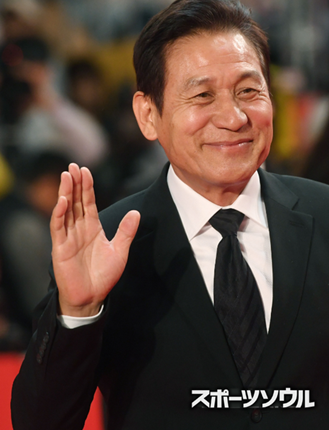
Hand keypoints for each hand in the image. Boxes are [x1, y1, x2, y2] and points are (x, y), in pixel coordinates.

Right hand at [50, 164, 139, 316]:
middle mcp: (79, 229)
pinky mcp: (60, 248)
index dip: (87, 186)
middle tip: (73, 166)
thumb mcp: (120, 250)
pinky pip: (58, 228)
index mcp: (93, 227)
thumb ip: (126, 231)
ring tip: (66, 176)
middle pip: (76, 201)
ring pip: (66, 210)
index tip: (86, 170)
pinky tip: (63, 201)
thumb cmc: (104, 275)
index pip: (88, 202)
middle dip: (74, 184)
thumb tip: (136, 212)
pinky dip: (59, 214)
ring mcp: (68, 237)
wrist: (92, 297)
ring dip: (66, 193)